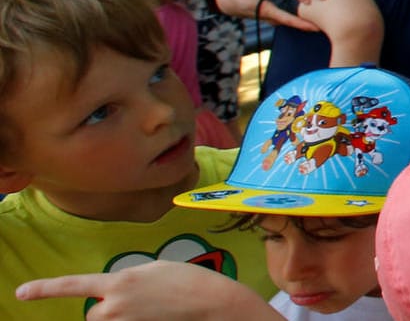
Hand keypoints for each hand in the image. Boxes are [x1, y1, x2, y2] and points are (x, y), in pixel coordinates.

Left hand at [17, 261, 274, 319]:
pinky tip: (156, 316)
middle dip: (110, 311)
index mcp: (118, 282)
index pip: (73, 286)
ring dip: (122, 319)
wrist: (213, 304)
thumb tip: (115, 293)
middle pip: (95, 314)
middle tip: (142, 303)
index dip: (44, 290)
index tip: (20, 294)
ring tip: (153, 311)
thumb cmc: (188, 281)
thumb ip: (127, 280)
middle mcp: (114, 306)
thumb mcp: (154, 270)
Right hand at [214, 0, 321, 31]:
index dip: (304, 24)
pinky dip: (297, 15)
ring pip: (291, 20)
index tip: (317, 27)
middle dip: (309, 24)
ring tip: (322, 19)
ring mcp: (272, 16)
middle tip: (327, 25)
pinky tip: (308, 11)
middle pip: (294, 22)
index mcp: (269, 11)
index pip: (289, 20)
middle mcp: (272, 17)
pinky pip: (287, 16)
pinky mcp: (272, 13)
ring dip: (304, 20)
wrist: (228, 1)